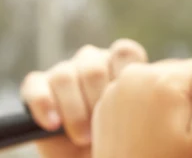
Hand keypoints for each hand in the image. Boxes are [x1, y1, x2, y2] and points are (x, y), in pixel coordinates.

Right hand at [20, 39, 147, 157]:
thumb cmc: (117, 140)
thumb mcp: (136, 119)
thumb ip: (144, 99)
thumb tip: (156, 91)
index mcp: (119, 64)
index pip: (124, 51)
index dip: (125, 75)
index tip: (128, 104)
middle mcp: (92, 63)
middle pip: (94, 67)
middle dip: (98, 101)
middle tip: (103, 128)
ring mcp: (64, 72)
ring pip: (65, 76)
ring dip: (74, 110)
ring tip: (83, 137)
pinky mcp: (37, 86)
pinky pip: (35, 85)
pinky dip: (43, 105)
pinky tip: (52, 125)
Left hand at [90, 38, 191, 157]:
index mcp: (163, 80)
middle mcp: (135, 76)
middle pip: (178, 73)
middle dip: (185, 98)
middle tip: (180, 135)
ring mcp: (115, 88)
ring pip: (157, 83)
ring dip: (164, 105)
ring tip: (161, 138)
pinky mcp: (105, 102)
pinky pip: (136, 95)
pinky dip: (144, 112)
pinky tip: (144, 137)